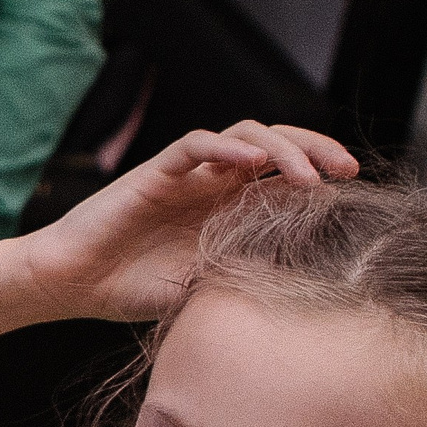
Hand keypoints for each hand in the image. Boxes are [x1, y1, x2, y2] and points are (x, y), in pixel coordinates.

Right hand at [20, 122, 357, 323]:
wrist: (72, 285)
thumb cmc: (130, 290)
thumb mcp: (204, 286)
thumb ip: (246, 270)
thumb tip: (304, 275)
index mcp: (229, 210)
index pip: (287, 180)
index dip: (323, 180)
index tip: (354, 195)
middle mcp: (214, 184)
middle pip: (278, 148)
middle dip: (318, 152)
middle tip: (347, 172)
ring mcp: (188, 174)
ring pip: (247, 136)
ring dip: (283, 149)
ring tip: (307, 176)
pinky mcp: (157, 170)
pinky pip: (198, 144)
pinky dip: (227, 148)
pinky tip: (252, 164)